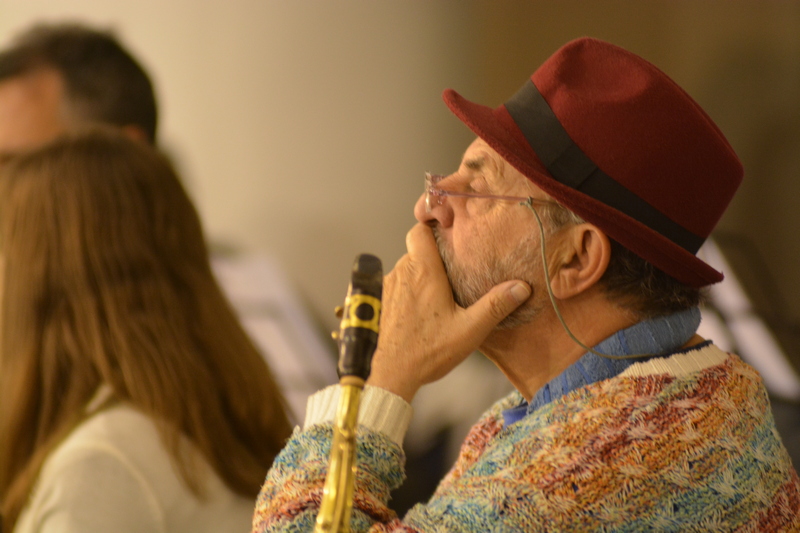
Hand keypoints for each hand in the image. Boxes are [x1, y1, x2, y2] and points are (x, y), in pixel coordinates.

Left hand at [367, 223, 530, 402]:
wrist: (389, 375)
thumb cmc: (427, 352)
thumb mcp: (469, 330)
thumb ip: (495, 306)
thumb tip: (521, 287)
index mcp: (423, 271)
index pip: (419, 231)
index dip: (430, 228)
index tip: (446, 236)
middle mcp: (400, 273)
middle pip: (416, 253)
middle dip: (432, 261)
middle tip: (450, 279)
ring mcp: (385, 288)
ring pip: (404, 271)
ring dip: (418, 280)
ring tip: (435, 300)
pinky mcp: (375, 303)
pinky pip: (392, 288)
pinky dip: (404, 295)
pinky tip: (416, 314)